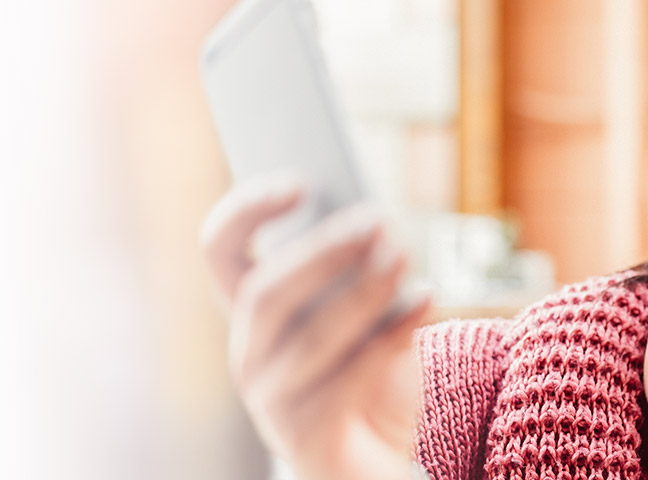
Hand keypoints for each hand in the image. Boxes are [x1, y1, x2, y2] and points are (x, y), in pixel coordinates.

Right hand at [201, 177, 429, 479]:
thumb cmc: (372, 381)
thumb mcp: (365, 318)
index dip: (247, 209)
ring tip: (406, 253)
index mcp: (251, 314)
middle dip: (322, 249)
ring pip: (310, 334)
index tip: (298, 178)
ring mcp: (271, 400)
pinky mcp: (308, 436)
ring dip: (363, 288)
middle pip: (267, 290)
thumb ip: (355, 274)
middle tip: (378, 218)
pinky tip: (429, 297)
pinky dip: (391, 334)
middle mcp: (247, 355)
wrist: (376, 468)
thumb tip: (372, 220)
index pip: (219, 248)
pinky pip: (348, 378)